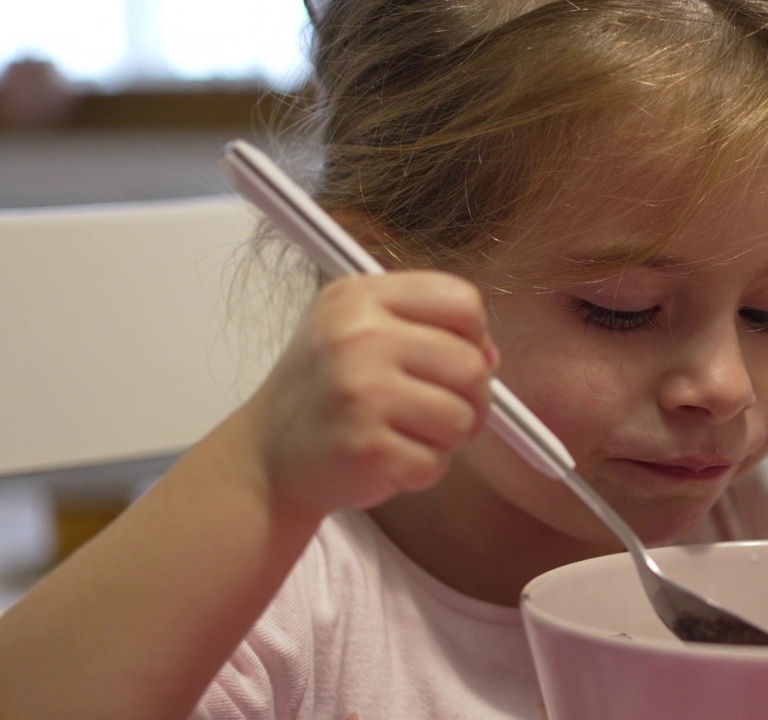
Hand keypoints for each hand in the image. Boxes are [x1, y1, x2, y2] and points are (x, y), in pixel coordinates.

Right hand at [240, 271, 496, 514]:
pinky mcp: (367, 446)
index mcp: (361, 297)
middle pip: (472, 365)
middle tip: (435, 412)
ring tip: (405, 434)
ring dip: (446, 439)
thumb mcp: (359, 330)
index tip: (452, 361)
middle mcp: (359, 336)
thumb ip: (426, 326)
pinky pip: (436, 462)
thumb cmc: (325, 392)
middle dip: (469, 399)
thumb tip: (489, 354)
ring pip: (462, 418)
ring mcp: (362, 391)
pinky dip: (420, 471)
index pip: (462, 301)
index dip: (473, 338)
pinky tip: (387, 459)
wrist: (264, 456)